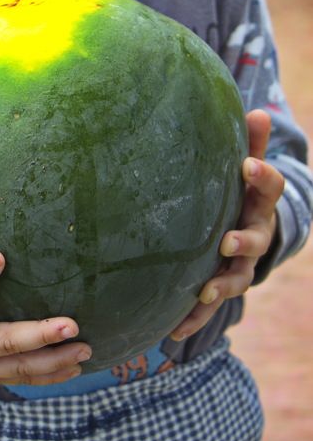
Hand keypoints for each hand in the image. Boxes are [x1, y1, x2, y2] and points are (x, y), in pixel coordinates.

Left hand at [170, 108, 284, 341]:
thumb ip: (251, 144)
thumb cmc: (241, 191)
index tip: (248, 165)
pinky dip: (193, 319)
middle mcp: (255, 235)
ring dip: (220, 286)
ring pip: (236, 278)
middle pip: (255, 239)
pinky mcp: (222, 286)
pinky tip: (172, 330)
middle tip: (229, 241)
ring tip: (204, 292)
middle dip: (244, 242)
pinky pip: (208, 307)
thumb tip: (258, 110)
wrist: (250, 231)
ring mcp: (241, 266)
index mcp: (259, 202)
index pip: (268, 186)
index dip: (261, 175)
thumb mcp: (248, 167)